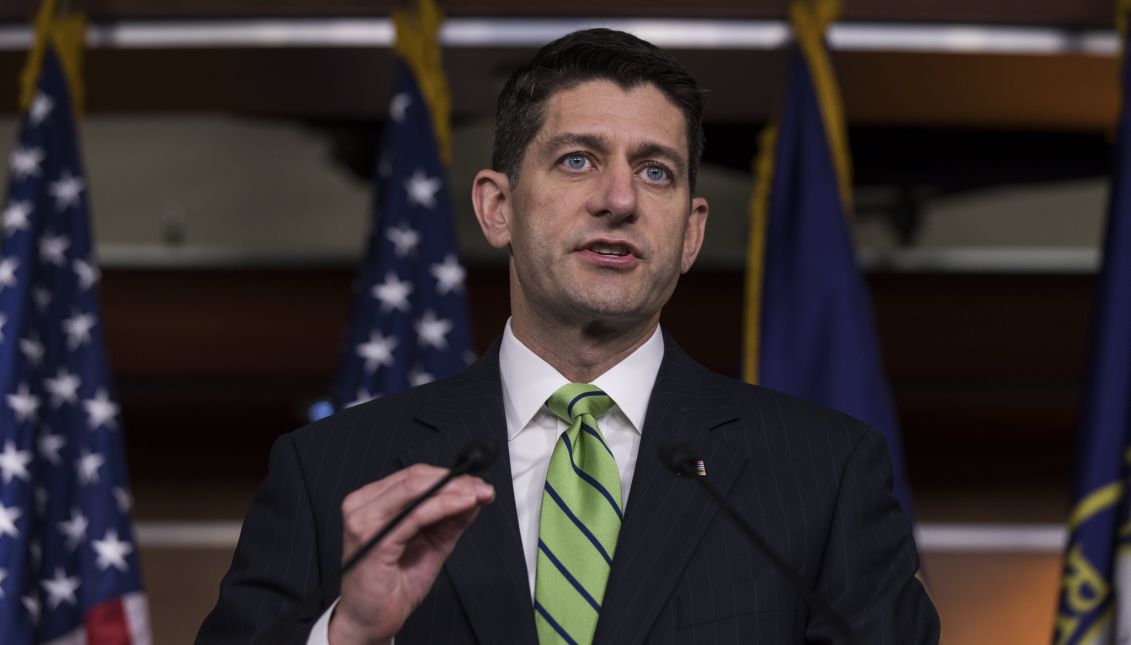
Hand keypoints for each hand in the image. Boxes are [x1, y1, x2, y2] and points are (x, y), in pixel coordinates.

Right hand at [328, 464, 495, 643]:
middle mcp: (362, 505)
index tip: (478, 483)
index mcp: (371, 501)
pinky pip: (416, 515)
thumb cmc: (393, 585)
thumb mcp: (432, 543)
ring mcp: (364, 520)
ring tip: (479, 494)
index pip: (414, 476)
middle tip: (483, 488)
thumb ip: (450, 518)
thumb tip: (475, 494)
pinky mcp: (375, 539)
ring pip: (416, 490)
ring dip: (454, 490)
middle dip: (455, 481)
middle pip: (415, 478)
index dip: (450, 476)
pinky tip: (464, 504)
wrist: (371, 620)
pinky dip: (444, 506)